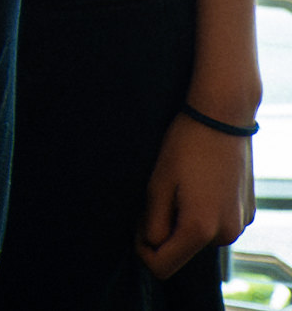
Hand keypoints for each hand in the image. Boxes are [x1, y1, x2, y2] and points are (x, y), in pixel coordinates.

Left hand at [139, 110, 253, 278]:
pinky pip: (217, 223)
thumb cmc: (185, 147)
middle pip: (183, 250)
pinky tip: (201, 183)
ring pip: (199, 236)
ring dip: (185, 219)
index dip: (142, 251)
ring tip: (182, 185)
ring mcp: (240, 224)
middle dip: (165, 230)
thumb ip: (153, 222)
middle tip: (160, 194)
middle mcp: (226, 234)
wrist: (223, 118)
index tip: (137, 226)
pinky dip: (204, 211)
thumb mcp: (158, 184)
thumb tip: (151, 244)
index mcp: (201, 229)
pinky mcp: (247, 213)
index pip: (163, 266)